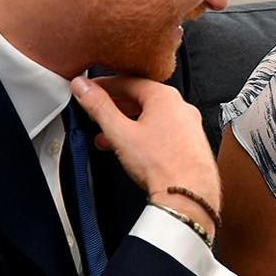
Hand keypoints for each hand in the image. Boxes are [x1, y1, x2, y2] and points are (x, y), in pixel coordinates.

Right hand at [71, 76, 220, 234]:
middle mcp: (181, 107)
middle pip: (141, 98)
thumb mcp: (120, 132)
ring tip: (107, 136)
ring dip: (126, 124)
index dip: (103, 85)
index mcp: (165, 96)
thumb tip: (84, 87)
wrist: (188, 194)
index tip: (89, 89)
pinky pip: (163, 131)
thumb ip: (99, 107)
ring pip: (151, 117)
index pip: (128, 81)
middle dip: (114, 107)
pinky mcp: (191, 143)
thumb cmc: (162, 165)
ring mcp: (189, 125)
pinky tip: (129, 149)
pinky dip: (143, 135)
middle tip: (96, 112)